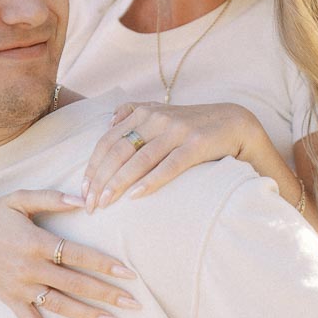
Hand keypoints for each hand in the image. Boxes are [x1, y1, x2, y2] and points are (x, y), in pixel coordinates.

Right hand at [0, 189, 140, 317]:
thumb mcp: (19, 199)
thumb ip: (51, 198)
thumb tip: (84, 201)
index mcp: (36, 242)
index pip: (78, 255)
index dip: (105, 265)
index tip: (129, 274)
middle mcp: (30, 268)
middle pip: (76, 284)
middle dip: (107, 294)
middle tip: (135, 303)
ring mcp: (20, 287)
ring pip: (60, 305)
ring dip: (88, 315)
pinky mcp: (9, 300)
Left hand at [82, 102, 272, 210]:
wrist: (234, 123)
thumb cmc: (193, 126)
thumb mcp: (162, 113)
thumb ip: (135, 114)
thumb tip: (109, 122)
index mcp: (143, 112)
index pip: (108, 141)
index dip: (93, 166)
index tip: (83, 190)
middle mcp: (156, 118)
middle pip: (118, 151)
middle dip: (100, 180)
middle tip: (90, 205)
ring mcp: (176, 130)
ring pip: (139, 159)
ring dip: (118, 184)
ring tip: (105, 204)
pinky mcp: (196, 144)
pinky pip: (169, 165)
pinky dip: (150, 181)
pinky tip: (135, 197)